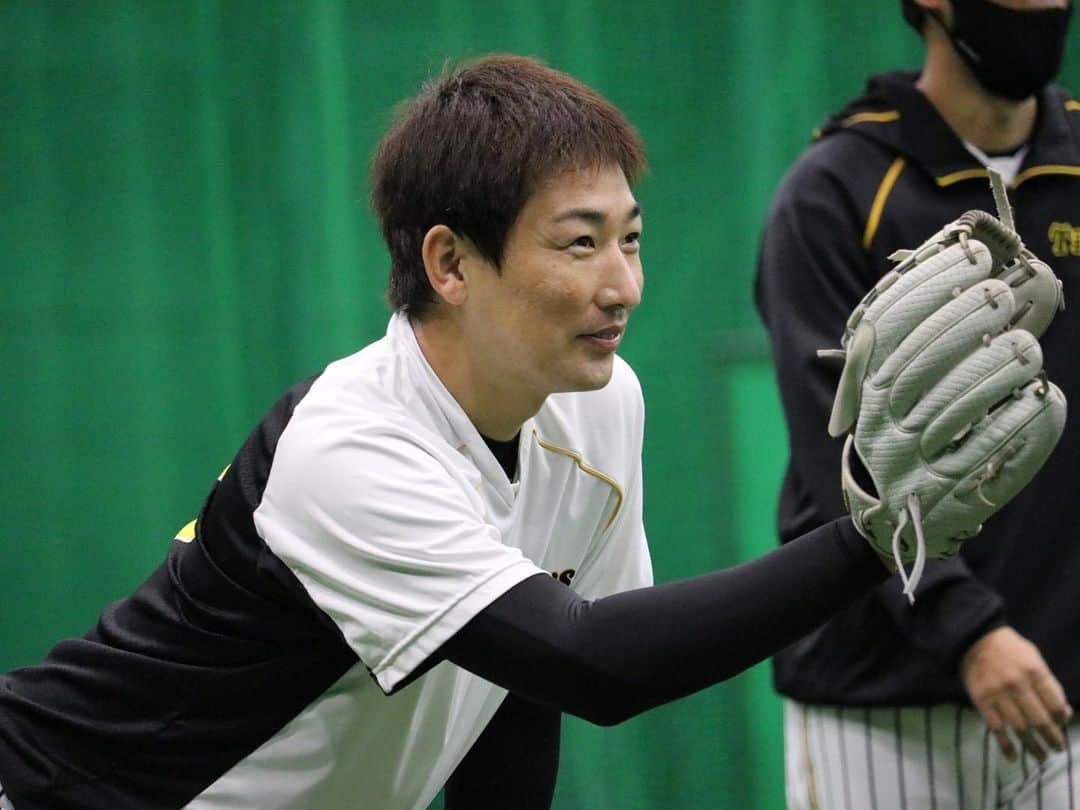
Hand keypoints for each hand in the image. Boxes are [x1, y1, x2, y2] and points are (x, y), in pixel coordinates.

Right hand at [961, 626, 1073, 760]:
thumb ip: (1049, 685)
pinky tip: (1012, 756)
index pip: (1055, 703)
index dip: (1061, 718)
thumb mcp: (1035, 659)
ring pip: (1019, 727)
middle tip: (1057, 749)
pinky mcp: (980, 700)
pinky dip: (1004, 744)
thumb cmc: (1010, 649)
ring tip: (1041, 756)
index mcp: (1034, 671)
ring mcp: (997, 694)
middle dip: (1052, 738)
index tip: (1061, 726)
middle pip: (1040, 719)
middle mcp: (1017, 684)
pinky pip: (995, 727)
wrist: (974, 638)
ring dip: (1032, 746)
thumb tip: (1064, 713)